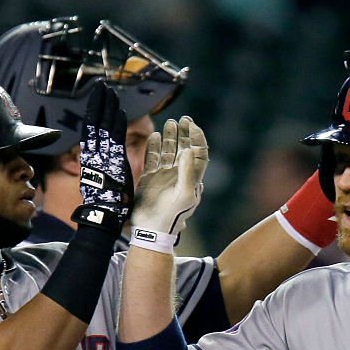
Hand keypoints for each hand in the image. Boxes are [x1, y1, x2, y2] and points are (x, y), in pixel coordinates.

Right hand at [72, 82, 132, 232]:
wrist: (103, 215)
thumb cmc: (106, 202)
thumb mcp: (103, 179)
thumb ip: (104, 164)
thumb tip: (102, 157)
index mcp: (93, 157)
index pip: (94, 130)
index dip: (97, 113)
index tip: (100, 99)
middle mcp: (95, 154)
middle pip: (96, 123)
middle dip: (99, 104)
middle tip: (102, 86)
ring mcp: (102, 156)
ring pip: (103, 127)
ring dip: (107, 108)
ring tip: (109, 90)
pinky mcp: (111, 162)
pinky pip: (114, 140)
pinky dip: (116, 124)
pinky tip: (119, 110)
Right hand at [129, 116, 208, 250]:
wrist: (152, 229)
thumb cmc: (172, 215)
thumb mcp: (185, 194)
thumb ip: (187, 172)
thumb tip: (189, 149)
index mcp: (192, 179)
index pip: (199, 154)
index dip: (198, 139)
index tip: (193, 126)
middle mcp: (179, 175)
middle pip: (185, 149)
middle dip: (185, 134)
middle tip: (183, 119)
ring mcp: (164, 176)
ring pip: (169, 151)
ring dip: (171, 137)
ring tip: (170, 123)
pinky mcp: (149, 178)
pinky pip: (153, 158)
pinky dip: (154, 147)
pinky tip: (156, 136)